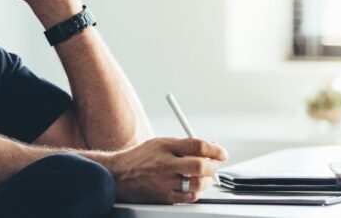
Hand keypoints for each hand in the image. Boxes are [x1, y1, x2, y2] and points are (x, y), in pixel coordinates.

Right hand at [103, 137, 228, 203]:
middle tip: (213, 166)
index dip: (215, 149)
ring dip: (207, 181)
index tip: (222, 153)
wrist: (118, 175)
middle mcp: (165, 164)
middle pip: (199, 165)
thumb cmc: (141, 157)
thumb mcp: (161, 143)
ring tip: (205, 177)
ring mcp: (164, 182)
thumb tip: (210, 147)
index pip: (197, 145)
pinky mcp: (164, 197)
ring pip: (196, 184)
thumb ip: (184, 145)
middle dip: (212, 167)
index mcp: (165, 146)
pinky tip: (195, 187)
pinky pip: (188, 197)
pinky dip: (196, 192)